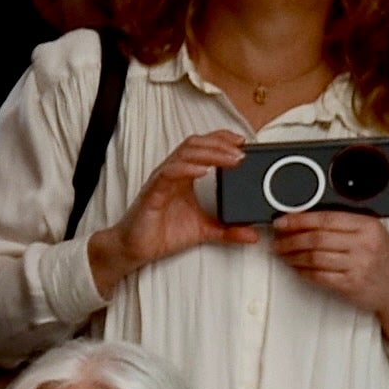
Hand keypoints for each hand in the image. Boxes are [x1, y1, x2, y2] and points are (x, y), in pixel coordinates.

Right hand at [83, 129, 254, 294]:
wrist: (135, 249)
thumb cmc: (162, 233)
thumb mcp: (204, 231)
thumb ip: (228, 230)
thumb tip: (253, 234)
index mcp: (185, 177)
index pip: (202, 147)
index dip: (222, 139)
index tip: (243, 142)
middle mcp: (173, 174)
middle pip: (195, 144)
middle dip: (220, 144)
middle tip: (241, 151)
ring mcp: (162, 181)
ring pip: (184, 154)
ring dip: (209, 153)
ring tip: (229, 158)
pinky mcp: (153, 192)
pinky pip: (168, 173)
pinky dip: (186, 168)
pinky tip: (202, 170)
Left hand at [266, 209, 388, 340]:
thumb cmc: (385, 261)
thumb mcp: (373, 234)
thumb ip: (346, 224)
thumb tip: (306, 219)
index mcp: (367, 225)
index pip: (325, 218)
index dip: (298, 219)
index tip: (282, 221)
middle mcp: (363, 243)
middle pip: (315, 237)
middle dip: (290, 239)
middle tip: (277, 240)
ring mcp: (357, 265)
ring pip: (313, 257)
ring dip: (292, 256)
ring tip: (282, 254)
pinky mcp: (350, 284)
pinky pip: (318, 276)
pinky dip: (302, 272)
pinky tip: (296, 268)